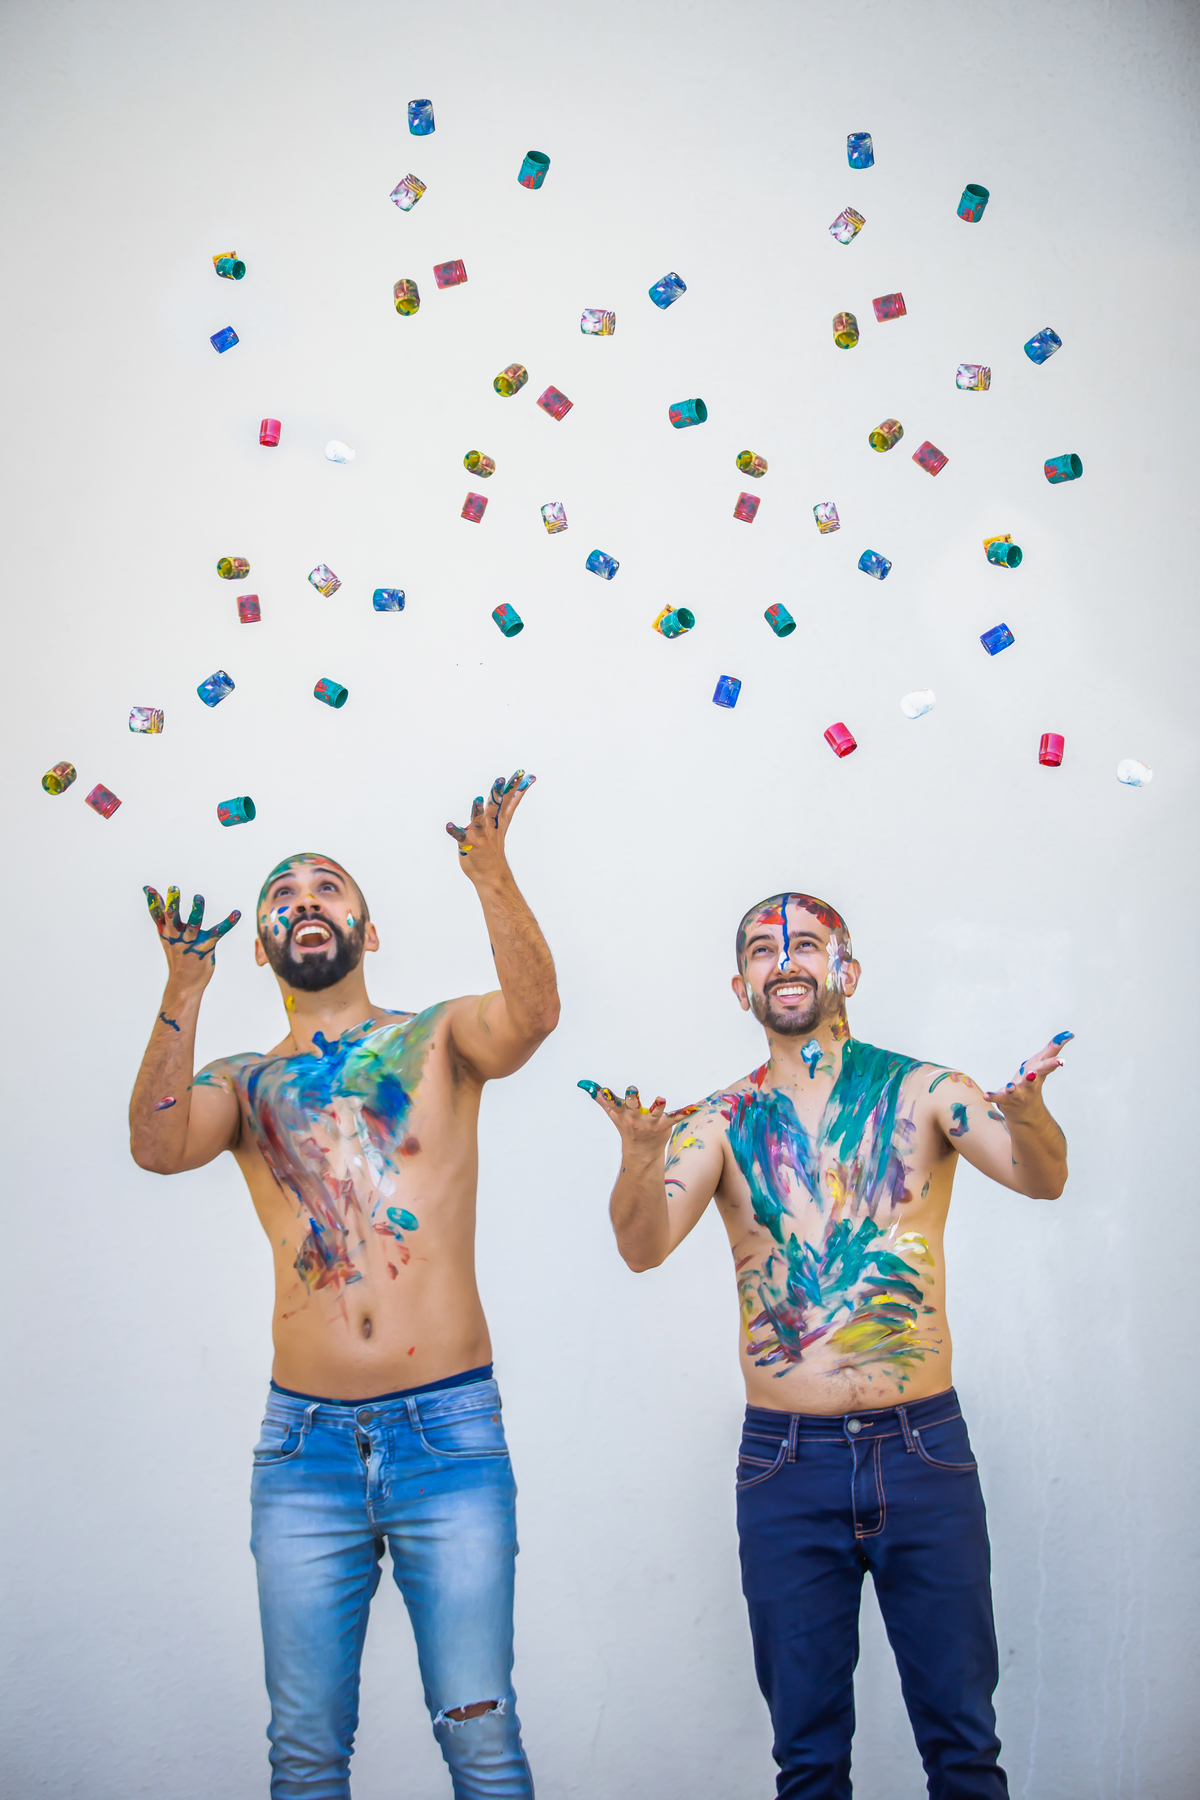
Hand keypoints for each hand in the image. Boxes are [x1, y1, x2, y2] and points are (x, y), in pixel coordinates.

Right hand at [143, 885, 240, 988]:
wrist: (184, 984)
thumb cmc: (176, 953)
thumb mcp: (165, 934)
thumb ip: (160, 912)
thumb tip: (148, 889)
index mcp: (165, 931)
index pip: (157, 915)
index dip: (153, 902)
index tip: (150, 888)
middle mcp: (176, 936)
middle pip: (172, 918)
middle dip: (173, 904)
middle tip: (174, 889)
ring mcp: (191, 943)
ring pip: (193, 925)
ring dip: (196, 911)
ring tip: (198, 897)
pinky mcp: (206, 947)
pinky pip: (218, 933)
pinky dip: (228, 922)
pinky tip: (237, 913)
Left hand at [446, 770, 534, 883]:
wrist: (491, 873)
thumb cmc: (494, 843)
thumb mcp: (505, 820)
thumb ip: (511, 803)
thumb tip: (522, 788)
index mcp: (498, 818)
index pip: (508, 798)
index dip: (515, 785)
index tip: (522, 772)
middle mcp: (491, 824)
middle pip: (495, 806)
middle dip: (497, 793)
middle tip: (500, 780)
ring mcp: (480, 834)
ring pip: (479, 820)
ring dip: (478, 810)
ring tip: (478, 799)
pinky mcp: (468, 844)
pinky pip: (460, 836)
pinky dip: (455, 831)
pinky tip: (449, 825)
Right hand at [577, 1082, 700, 1153]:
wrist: (641, 1152)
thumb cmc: (627, 1127)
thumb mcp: (614, 1113)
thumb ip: (603, 1098)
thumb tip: (588, 1085)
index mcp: (623, 1114)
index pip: (614, 1105)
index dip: (609, 1098)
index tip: (605, 1090)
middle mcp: (636, 1119)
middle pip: (633, 1107)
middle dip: (632, 1099)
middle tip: (632, 1089)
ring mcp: (651, 1123)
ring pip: (655, 1114)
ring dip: (658, 1106)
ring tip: (661, 1099)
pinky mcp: (666, 1125)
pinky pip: (676, 1117)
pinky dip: (686, 1112)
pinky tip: (696, 1106)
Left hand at [985, 1031, 1072, 1113]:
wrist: (1025, 1112)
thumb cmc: (1033, 1081)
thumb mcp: (1041, 1063)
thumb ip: (1052, 1048)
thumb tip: (1070, 1033)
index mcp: (1038, 1073)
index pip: (1047, 1066)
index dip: (1054, 1063)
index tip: (1061, 1061)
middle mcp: (1030, 1085)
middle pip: (1033, 1080)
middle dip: (1033, 1076)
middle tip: (1032, 1073)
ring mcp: (1018, 1094)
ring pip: (1015, 1091)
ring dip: (1013, 1089)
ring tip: (1009, 1086)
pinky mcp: (1005, 1100)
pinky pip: (998, 1098)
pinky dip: (992, 1096)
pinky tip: (986, 1095)